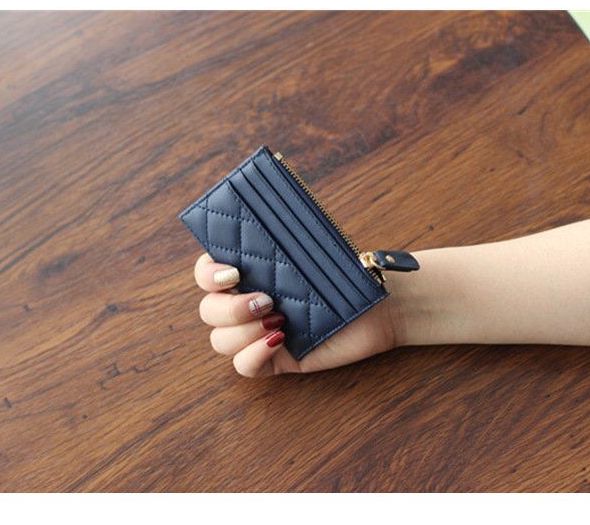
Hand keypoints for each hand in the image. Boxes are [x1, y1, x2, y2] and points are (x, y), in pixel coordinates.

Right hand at [194, 253, 424, 376]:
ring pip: (220, 340)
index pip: (207, 273)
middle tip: (266, 300)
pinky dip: (253, 355)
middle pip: (208, 311)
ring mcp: (258, 332)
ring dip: (243, 331)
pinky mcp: (275, 358)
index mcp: (250, 271)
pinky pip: (243, 366)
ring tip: (280, 320)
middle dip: (229, 308)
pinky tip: (279, 340)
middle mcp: (247, 301)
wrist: (382, 306)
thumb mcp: (313, 250)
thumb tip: (259, 222)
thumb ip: (282, 243)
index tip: (233, 272)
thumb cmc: (348, 272)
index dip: (208, 274)